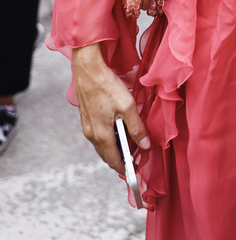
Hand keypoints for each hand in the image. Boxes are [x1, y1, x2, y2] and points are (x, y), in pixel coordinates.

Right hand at [72, 43, 149, 174]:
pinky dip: (108, 136)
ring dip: (114, 146)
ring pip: (102, 144)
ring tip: (130, 141)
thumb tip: (145, 145)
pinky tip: (118, 127)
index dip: (125, 168)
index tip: (136, 171)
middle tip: (136, 155)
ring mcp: (87, 125)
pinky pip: (98, 133)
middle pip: (107, 154)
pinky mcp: (86, 116)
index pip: (114, 160)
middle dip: (121, 157)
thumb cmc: (106, 86)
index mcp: (101, 135)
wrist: (88, 69)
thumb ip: (136, 128)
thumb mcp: (127, 107)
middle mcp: (91, 134)